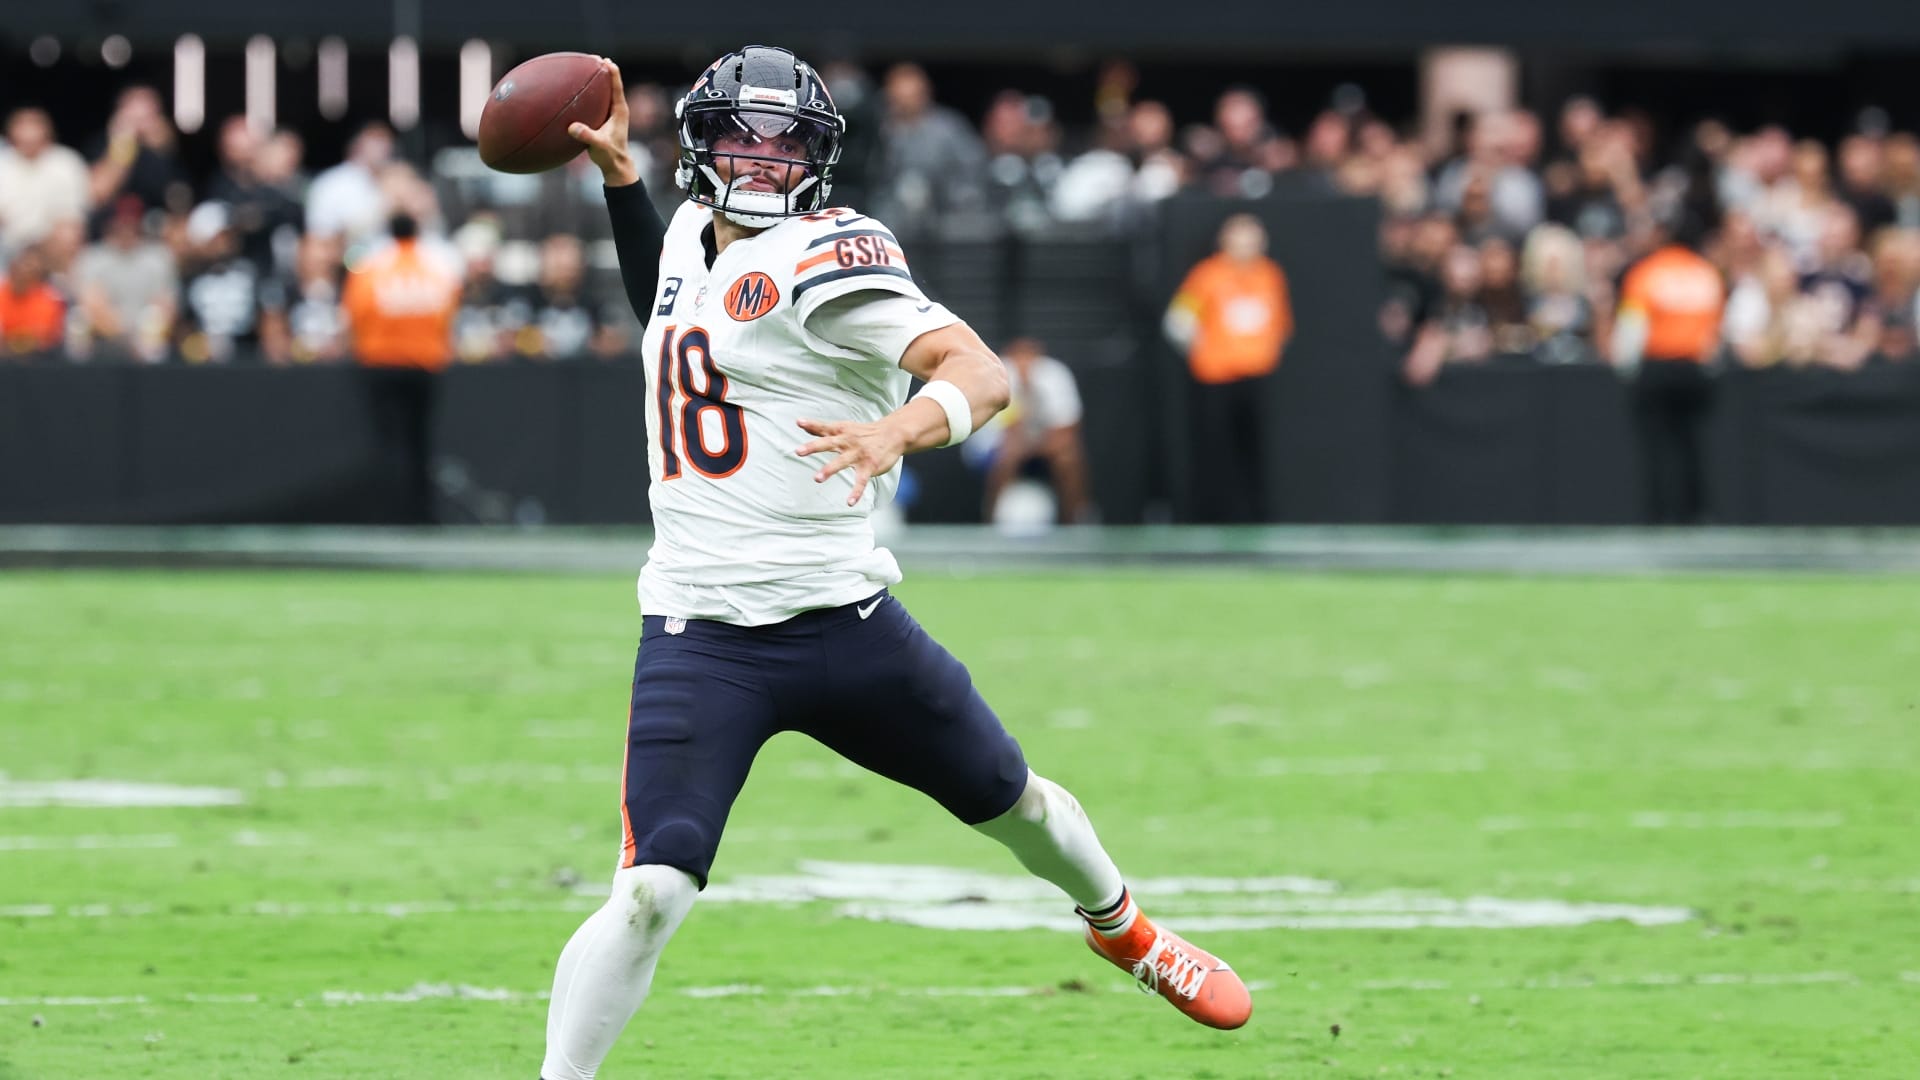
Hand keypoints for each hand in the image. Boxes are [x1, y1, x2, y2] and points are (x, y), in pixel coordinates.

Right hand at [568, 58, 638, 186]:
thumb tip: (572, 127)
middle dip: (602, 70)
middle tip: (593, 57)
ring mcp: (610, 113)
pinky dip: (588, 93)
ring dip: (596, 80)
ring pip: (603, 91)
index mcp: (619, 111)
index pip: (616, 86)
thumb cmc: (610, 156)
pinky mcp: (603, 118)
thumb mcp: (598, 146)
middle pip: (610, 83)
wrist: (615, 166)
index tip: (605, 60)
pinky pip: (595, 101)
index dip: (612, 72)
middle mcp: (616, 109)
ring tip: (584, 67)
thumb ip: (587, 136)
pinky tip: (575, 90)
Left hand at [795, 418, 907, 506]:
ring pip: (842, 461)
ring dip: (829, 469)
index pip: (824, 427)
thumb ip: (822, 428)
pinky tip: (849, 502)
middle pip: (829, 443)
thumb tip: (801, 423)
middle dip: (814, 447)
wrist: (893, 434)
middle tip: (798, 451)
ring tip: (817, 478)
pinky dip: (856, 492)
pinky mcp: (869, 466)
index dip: (811, 424)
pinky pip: (861, 481)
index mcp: (841, 432)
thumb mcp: (843, 427)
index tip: (799, 422)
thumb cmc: (864, 432)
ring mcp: (859, 454)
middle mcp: (848, 441)